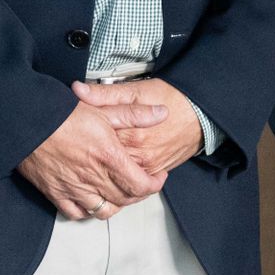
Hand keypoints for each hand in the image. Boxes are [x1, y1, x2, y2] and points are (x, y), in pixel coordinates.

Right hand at [15, 100, 168, 219]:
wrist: (26, 123)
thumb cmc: (63, 114)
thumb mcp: (104, 108)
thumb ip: (135, 114)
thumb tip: (161, 114)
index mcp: (109, 158)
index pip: (141, 184)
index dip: (154, 184)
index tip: (158, 177)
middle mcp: (93, 178)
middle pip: (125, 199)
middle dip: (139, 193)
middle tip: (142, 183)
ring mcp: (74, 189)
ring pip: (103, 211)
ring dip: (116, 205)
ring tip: (120, 192)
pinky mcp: (56, 194)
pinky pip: (77, 213)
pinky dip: (88, 211)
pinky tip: (92, 200)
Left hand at [74, 78, 204, 174]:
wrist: (202, 112)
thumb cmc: (173, 98)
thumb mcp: (137, 90)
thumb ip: (106, 93)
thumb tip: (79, 90)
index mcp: (130, 135)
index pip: (96, 145)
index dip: (81, 142)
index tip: (73, 137)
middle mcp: (139, 155)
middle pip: (105, 169)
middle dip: (89, 165)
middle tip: (77, 158)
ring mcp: (148, 166)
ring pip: (118, 182)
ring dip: (104, 177)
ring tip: (91, 169)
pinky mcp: (157, 171)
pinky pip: (134, 185)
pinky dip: (121, 183)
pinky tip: (111, 175)